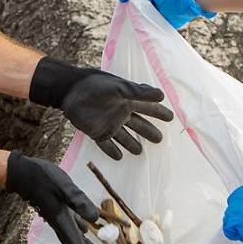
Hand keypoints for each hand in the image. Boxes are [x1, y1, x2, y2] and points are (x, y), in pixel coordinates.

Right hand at [5, 151, 102, 243]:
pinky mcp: (55, 209)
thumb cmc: (42, 178)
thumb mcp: (64, 186)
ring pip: (71, 235)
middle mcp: (59, 222)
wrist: (21, 173)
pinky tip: (84, 229)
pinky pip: (69, 225)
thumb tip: (95, 218)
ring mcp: (56, 216)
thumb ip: (78, 201)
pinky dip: (78, 231)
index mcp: (61, 220)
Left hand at [28, 57, 173, 159]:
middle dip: (149, 132)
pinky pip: (107, 144)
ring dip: (132, 144)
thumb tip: (162, 95)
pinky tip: (119, 157)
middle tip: (160, 139)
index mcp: (127, 101)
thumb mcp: (120, 88)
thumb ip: (140, 92)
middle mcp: (120, 114)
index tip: (171, 118)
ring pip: (124, 137)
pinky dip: (112, 151)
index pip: (147, 108)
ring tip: (140, 152)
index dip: (159, 112)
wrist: (71, 91)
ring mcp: (109, 124)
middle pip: (138, 125)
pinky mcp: (97, 133)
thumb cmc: (97, 86)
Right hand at [118, 0, 216, 29]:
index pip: (131, 3)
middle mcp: (149, 6)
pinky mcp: (162, 25)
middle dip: (129, 17)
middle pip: (134, 13)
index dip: (125, 7)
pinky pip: (151, 30)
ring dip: (136, 24)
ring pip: (141, 22)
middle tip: (124, 22)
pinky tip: (140, 32)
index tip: (120, 12)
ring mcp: (155, 16)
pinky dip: (146, 31)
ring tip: (130, 28)